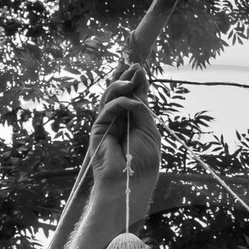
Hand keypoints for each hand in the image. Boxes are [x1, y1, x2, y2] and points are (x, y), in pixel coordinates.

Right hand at [88, 64, 160, 189]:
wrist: (129, 182)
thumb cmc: (143, 162)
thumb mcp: (149, 130)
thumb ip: (143, 109)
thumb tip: (138, 85)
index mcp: (135, 123)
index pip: (134, 98)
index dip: (137, 83)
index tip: (141, 69)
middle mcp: (121, 121)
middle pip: (121, 94)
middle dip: (127, 79)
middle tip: (135, 66)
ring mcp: (108, 124)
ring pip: (111, 97)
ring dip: (121, 85)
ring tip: (132, 78)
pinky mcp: (98, 128)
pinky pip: (108, 109)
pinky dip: (120, 102)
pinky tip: (131, 102)